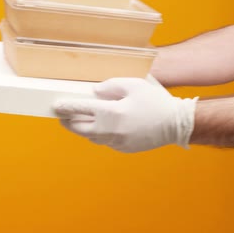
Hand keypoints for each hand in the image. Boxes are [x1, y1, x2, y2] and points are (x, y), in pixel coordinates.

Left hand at [54, 78, 196, 152]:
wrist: (177, 124)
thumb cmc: (155, 101)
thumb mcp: (134, 85)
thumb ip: (111, 86)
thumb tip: (94, 92)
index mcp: (112, 112)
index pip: (80, 109)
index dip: (66, 107)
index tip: (56, 106)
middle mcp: (111, 130)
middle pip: (80, 128)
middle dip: (68, 121)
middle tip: (61, 115)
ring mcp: (117, 142)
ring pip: (91, 137)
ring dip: (82, 129)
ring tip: (77, 121)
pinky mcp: (124, 148)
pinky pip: (105, 141)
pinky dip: (99, 134)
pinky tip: (100, 127)